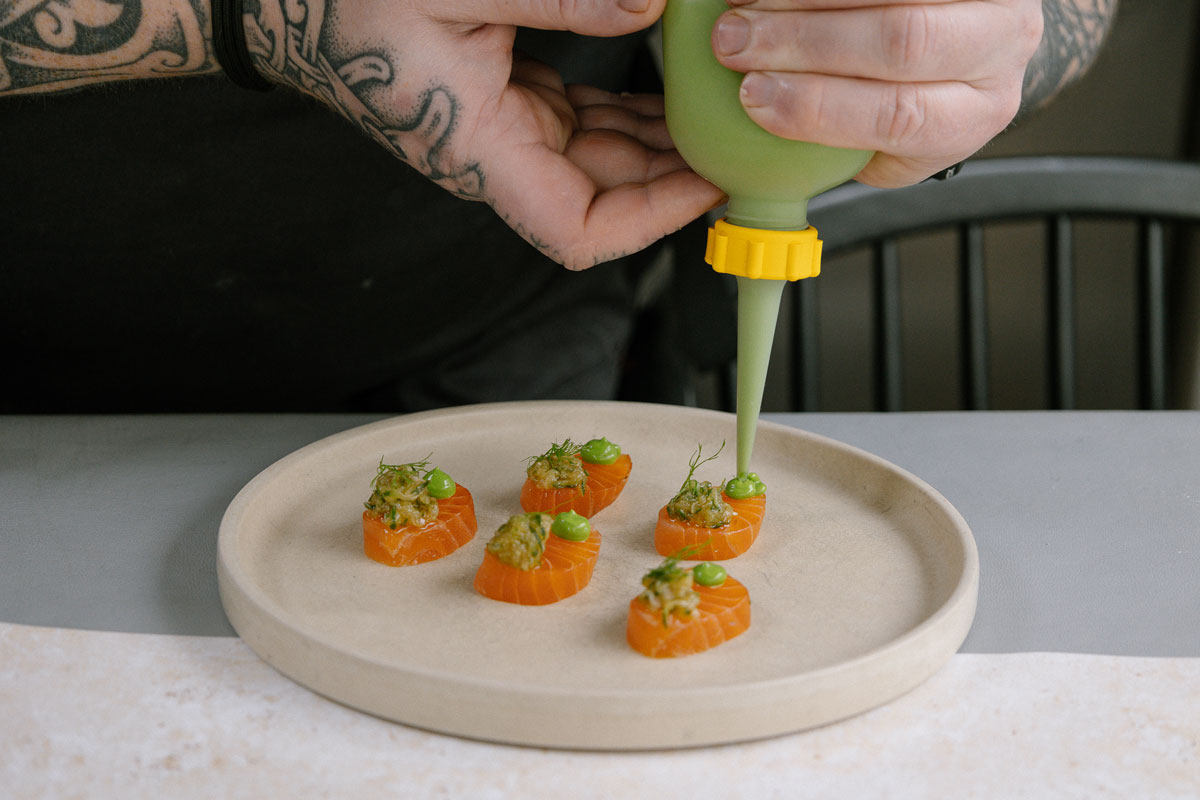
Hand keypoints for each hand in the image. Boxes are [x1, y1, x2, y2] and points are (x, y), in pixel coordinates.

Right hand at [247, 0, 723, 268]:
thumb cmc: (350, 3)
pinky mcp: (505, 106)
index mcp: (481, 149)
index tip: (705, 185)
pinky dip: (626, 111)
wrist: (295, 5)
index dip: (649, 221)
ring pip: (599, 161)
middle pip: (604, 197)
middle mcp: (496, 156)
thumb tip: (648, 6)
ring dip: (656, 142)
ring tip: (712, 107)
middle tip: (732, 134)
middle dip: (670, 176)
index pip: (578, 230)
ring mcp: (503, 134)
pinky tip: (663, 85)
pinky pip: (581, 125)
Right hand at [709, 0, 1043, 186]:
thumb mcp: (888, 149)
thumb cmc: (917, 100)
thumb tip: (753, 144)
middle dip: (803, 41)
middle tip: (734, 41)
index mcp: (968, 118)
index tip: (754, 98)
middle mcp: (995, 49)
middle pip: (901, 41)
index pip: (899, 116)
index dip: (820, 108)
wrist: (976, 39)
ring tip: (744, 4)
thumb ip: (834, 148)